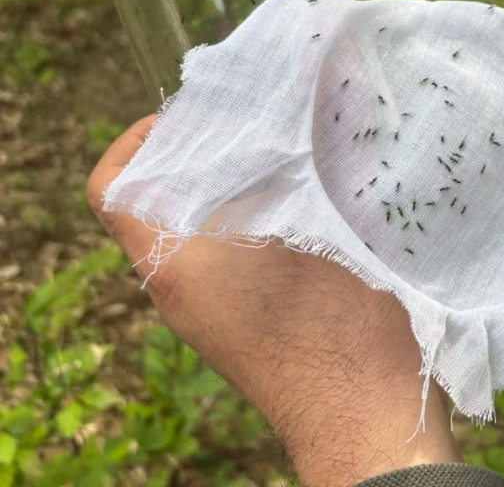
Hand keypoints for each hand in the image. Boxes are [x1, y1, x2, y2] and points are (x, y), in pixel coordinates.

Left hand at [87, 116, 458, 486]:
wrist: (364, 410)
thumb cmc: (333, 324)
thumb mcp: (300, 237)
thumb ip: (270, 185)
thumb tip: (271, 128)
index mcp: (177, 263)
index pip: (115, 191)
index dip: (136, 143)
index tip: (187, 117)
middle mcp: (182, 284)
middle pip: (159, 203)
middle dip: (193, 155)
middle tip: (249, 120)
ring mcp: (212, 306)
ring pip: (198, 225)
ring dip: (228, 185)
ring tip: (283, 150)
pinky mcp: (246, 317)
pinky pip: (230, 250)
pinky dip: (253, 215)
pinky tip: (306, 195)